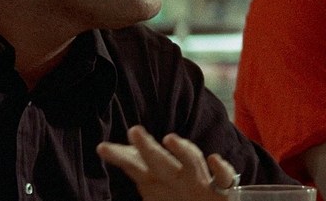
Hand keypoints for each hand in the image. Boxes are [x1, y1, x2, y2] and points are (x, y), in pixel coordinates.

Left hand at [97, 125, 237, 200]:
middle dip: (147, 147)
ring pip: (192, 162)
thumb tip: (108, 149)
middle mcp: (178, 177)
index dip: (121, 155)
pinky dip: (221, 169)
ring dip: (183, 150)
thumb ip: (135, 165)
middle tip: (134, 131)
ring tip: (171, 139)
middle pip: (160, 160)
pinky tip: (215, 160)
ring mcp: (199, 181)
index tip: (102, 148)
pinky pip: (224, 178)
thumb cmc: (181, 193)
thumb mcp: (153, 182)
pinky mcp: (220, 190)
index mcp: (159, 178)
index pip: (137, 164)